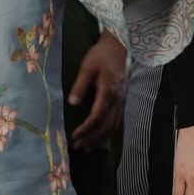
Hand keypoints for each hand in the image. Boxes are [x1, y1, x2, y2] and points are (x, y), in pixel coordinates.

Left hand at [68, 31, 126, 149]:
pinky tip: (101, 136)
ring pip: (114, 125)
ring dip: (101, 138)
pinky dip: (109, 132)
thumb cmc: (100, 56)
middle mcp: (117, 100)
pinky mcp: (122, 100)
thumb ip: (80, 85)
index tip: (74, 136)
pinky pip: (117, 121)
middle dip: (92, 138)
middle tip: (78, 147)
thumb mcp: (87, 67)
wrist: (118, 47)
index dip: (86, 129)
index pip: (97, 117)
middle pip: (106, 125)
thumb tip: (72, 103)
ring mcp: (121, 101)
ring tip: (88, 147)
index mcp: (107, 92)